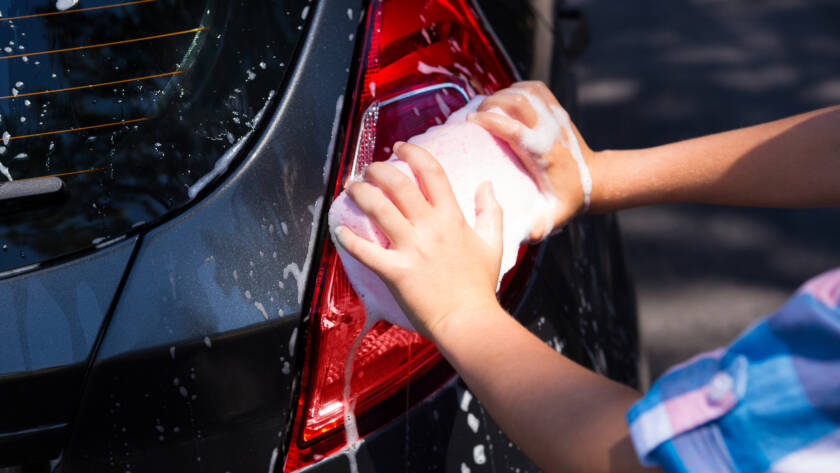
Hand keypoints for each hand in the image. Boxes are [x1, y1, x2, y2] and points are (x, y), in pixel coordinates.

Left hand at [334, 142, 503, 338]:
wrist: (469, 321)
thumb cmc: (479, 286)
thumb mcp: (492, 244)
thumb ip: (491, 211)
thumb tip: (487, 184)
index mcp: (452, 218)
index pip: (432, 172)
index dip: (413, 153)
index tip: (400, 147)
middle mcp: (430, 228)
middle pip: (399, 185)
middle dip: (379, 170)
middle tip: (369, 169)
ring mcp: (411, 249)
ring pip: (379, 209)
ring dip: (361, 194)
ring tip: (352, 188)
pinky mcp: (395, 272)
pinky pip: (366, 251)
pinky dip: (349, 239)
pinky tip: (338, 230)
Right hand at [468, 81, 595, 239]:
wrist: (595, 178)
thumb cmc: (569, 198)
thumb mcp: (554, 216)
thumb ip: (537, 226)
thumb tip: (520, 235)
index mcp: (544, 152)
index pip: (515, 129)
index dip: (491, 121)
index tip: (470, 121)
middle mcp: (550, 129)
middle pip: (517, 101)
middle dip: (491, 103)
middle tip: (474, 116)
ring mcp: (555, 115)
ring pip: (523, 90)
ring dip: (501, 95)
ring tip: (486, 108)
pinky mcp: (556, 108)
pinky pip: (532, 87)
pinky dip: (514, 88)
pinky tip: (505, 101)